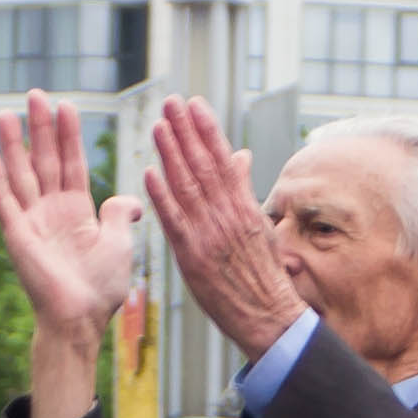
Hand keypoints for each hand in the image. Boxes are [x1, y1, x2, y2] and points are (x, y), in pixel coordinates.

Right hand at [0, 91, 143, 343]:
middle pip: (45, 160)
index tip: (66, 105)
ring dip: (14, 144)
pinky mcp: (17, 236)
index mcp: (76, 211)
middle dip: (41, 128)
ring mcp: (32, 221)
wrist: (82, 319)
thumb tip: (134, 202)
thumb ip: (119, 215)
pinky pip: (5, 202)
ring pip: (21, 174)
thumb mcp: (118, 243)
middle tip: (35, 94)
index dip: (69, 135)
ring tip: (6, 113)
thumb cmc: (101, 288)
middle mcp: (51, 211)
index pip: (72, 163)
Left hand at [144, 97, 309, 360]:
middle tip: (171, 102)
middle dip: (186, 131)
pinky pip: (174, 221)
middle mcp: (227, 216)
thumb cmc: (263, 272)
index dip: (207, 130)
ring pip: (187, 187)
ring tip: (158, 125)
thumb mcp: (260, 224)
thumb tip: (241, 154)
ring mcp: (209, 235)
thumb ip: (244, 188)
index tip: (194, 104)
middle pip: (204, 166)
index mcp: (244, 206)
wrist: (268, 315)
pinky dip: (162, 196)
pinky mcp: (192, 257)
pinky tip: (150, 172)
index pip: (223, 159)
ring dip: (171, 154)